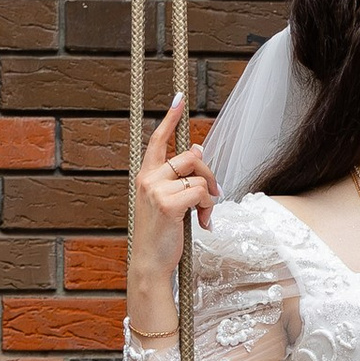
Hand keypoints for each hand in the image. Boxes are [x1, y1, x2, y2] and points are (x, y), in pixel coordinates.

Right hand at [129, 93, 217, 333]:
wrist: (150, 262)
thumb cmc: (161, 233)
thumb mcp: (167, 201)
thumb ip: (179, 178)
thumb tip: (198, 150)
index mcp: (145, 176)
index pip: (157, 140)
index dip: (170, 119)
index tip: (179, 98)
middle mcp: (147, 178)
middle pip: (191, 156)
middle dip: (209, 174)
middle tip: (214, 196)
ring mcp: (156, 190)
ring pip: (199, 177)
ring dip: (209, 198)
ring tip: (204, 216)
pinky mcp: (168, 203)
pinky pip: (201, 194)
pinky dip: (208, 209)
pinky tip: (202, 225)